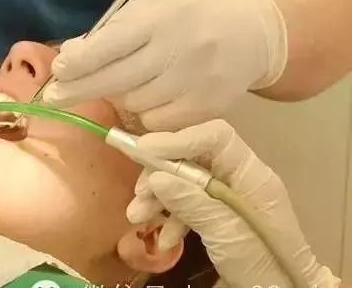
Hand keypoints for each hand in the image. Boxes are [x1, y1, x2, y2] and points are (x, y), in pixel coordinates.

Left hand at [44, 0, 287, 130]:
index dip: (81, 62)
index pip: (111, 45)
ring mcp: (195, 82)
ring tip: (124, 84)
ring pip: (135, 104)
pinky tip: (148, 99)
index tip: (59, 71)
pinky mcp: (207, 108)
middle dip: (81, 89)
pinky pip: (158, 122)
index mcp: (161, 18)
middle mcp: (179, 50)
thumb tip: (69, 55)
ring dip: (119, 98)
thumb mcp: (149, 9)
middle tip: (56, 97)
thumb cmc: (187, 15)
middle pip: (117, 80)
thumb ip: (109, 33)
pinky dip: (144, 115)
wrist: (252, 30)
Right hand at [129, 120, 338, 287]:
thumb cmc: (263, 263)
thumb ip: (193, 204)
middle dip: (159, 173)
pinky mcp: (218, 217)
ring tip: (137, 217)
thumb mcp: (227, 234)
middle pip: (192, 158)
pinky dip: (169, 218)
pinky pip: (187, 205)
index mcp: (252, 175)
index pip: (215, 137)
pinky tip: (164, 238)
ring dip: (157, 197)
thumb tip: (156, 177)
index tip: (142, 152)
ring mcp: (228, 198)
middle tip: (138, 193)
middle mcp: (239, 179)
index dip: (178, 139)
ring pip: (184, 182)